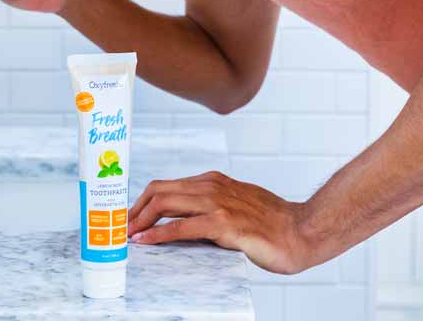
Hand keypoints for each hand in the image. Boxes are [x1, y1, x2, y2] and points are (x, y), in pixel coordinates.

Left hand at [127, 171, 322, 274]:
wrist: (302, 231)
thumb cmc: (271, 224)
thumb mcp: (235, 207)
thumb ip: (210, 209)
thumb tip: (181, 224)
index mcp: (213, 181)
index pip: (166, 186)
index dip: (141, 202)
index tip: (128, 219)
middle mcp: (212, 186)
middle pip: (159, 191)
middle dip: (134, 211)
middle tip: (121, 229)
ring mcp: (218, 203)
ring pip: (165, 204)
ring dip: (140, 221)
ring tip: (126, 236)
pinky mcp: (224, 223)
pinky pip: (182, 227)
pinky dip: (159, 235)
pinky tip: (145, 242)